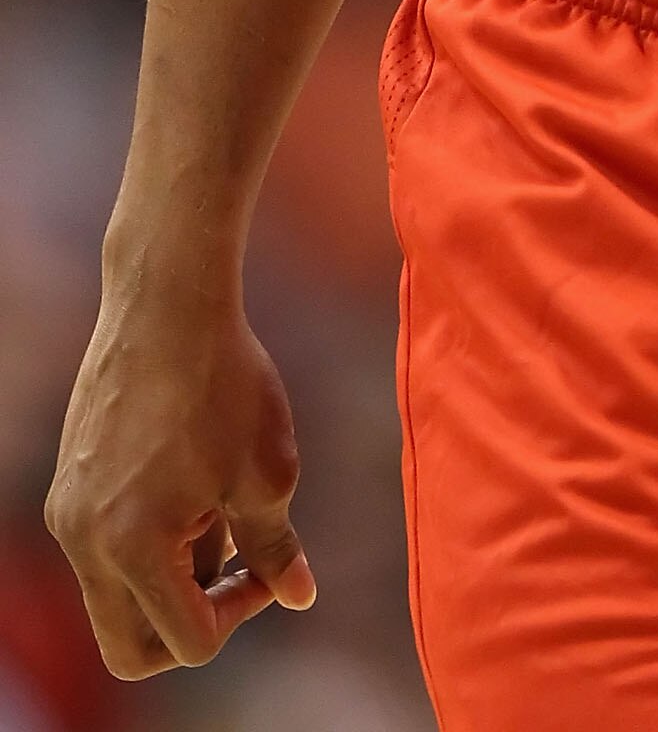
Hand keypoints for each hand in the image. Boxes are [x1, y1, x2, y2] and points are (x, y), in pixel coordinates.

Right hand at [46, 273, 315, 678]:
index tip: (270, 563)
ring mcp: (68, 516)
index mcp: (134, 548)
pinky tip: (195, 487)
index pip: (190, 642)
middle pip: (129, 647)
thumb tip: (298, 595)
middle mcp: (85, 543)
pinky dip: (149, 546)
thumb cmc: (224, 381)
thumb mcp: (267, 471)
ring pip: (116, 598)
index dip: (243, 613)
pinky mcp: (67, 487)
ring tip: (222, 514)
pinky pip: (103, 551)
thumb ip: (277, 547)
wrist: (166, 301)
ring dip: (171, 582)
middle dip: (189, 626)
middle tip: (238, 573)